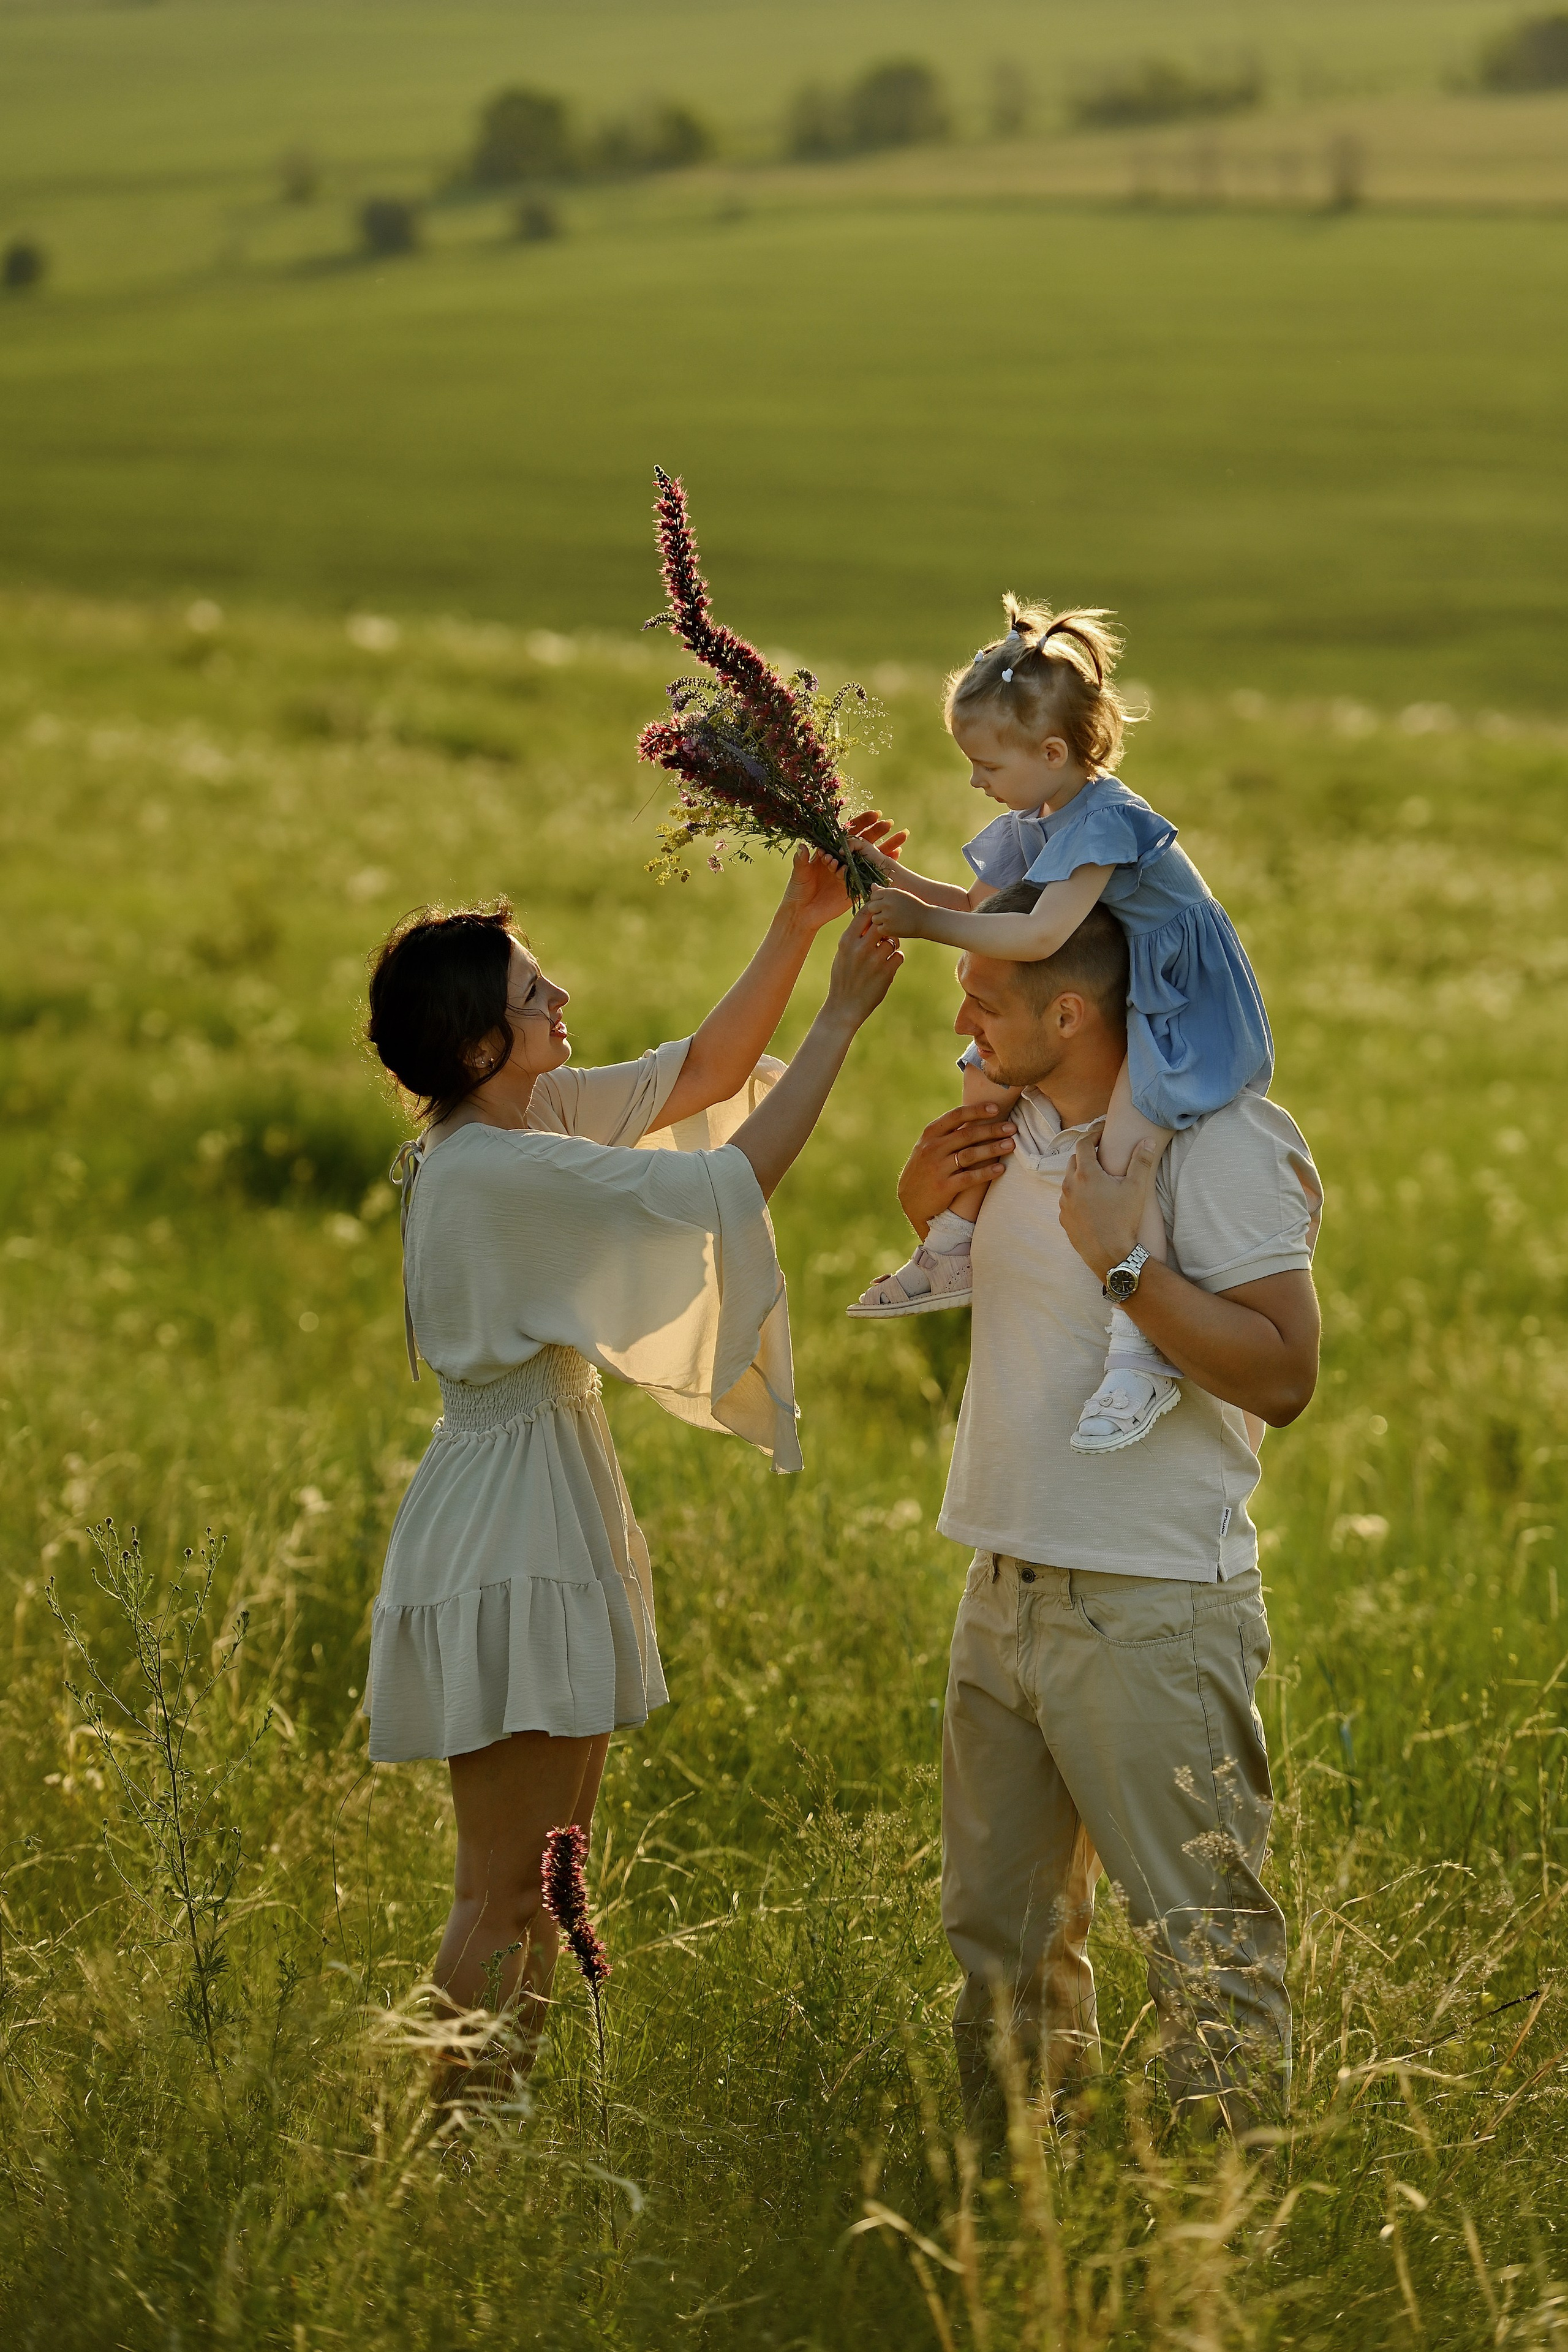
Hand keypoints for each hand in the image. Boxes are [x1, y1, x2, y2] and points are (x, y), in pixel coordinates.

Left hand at [778, 813, 908, 932]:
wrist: (803, 913)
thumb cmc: (798, 891)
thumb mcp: (799, 875)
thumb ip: (802, 861)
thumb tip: (802, 847)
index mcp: (830, 851)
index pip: (848, 833)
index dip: (861, 823)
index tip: (874, 815)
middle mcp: (843, 859)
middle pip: (864, 842)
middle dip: (877, 831)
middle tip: (889, 823)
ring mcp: (851, 873)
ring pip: (872, 857)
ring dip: (887, 846)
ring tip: (902, 837)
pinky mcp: (856, 887)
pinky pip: (873, 876)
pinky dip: (886, 867)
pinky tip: (898, 857)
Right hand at [823, 910, 902, 1023]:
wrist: (844, 1007)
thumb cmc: (843, 979)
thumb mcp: (842, 955)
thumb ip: (854, 938)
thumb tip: (868, 920)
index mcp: (847, 941)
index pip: (864, 914)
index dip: (874, 911)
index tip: (878, 916)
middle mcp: (860, 948)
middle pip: (883, 924)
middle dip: (886, 928)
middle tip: (885, 935)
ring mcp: (874, 960)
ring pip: (893, 941)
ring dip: (892, 946)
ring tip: (884, 955)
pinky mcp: (886, 973)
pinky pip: (899, 957)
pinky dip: (895, 960)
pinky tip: (887, 967)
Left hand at [864, 884, 930, 942]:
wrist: (927, 920)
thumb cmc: (913, 906)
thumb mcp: (901, 894)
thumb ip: (885, 891)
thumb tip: (872, 886)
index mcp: (890, 892)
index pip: (873, 895)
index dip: (879, 901)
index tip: (887, 905)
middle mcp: (887, 903)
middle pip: (871, 907)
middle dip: (878, 911)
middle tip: (889, 914)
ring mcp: (887, 916)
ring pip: (874, 919)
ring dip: (881, 921)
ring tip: (894, 920)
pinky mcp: (888, 928)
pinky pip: (879, 929)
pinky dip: (886, 930)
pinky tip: (895, 927)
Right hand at [896, 1101, 1017, 1237]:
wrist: (911, 1200)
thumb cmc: (926, 1168)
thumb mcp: (928, 1146)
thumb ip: (947, 1133)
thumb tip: (975, 1115)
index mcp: (930, 1134)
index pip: (955, 1116)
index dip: (977, 1110)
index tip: (996, 1108)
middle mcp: (933, 1148)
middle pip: (967, 1134)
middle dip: (992, 1129)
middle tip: (1012, 1128)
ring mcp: (937, 1168)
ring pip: (970, 1154)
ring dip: (993, 1148)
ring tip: (1011, 1145)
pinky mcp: (943, 1187)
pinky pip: (969, 1178)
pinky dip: (986, 1172)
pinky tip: (1000, 1169)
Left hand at [1058, 1132, 1157, 1279]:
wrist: (1111, 1254)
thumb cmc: (1124, 1220)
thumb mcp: (1137, 1189)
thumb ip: (1142, 1161)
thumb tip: (1147, 1140)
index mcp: (1086, 1174)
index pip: (1083, 1144)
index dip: (1093, 1135)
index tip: (1102, 1134)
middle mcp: (1070, 1186)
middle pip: (1074, 1161)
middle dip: (1086, 1154)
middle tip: (1101, 1155)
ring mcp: (1064, 1203)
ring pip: (1069, 1181)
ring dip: (1081, 1176)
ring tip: (1098, 1180)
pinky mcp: (1064, 1218)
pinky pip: (1068, 1200)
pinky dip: (1077, 1195)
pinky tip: (1092, 1201)